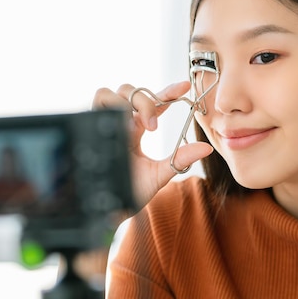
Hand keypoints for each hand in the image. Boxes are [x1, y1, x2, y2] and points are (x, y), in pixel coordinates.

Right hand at [93, 81, 213, 208]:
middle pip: (128, 91)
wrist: (109, 210)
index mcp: (134, 130)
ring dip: (128, 100)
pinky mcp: (90, 127)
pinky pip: (97, 102)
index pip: (151, 102)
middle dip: (145, 100)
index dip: (167, 92)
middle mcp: (117, 124)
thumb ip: (181, 159)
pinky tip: (125, 125)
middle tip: (155, 124)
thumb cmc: (131, 192)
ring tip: (142, 123)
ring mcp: (103, 124)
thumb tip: (207, 147)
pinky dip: (112, 106)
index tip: (184, 88)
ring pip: (110, 92)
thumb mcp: (159, 174)